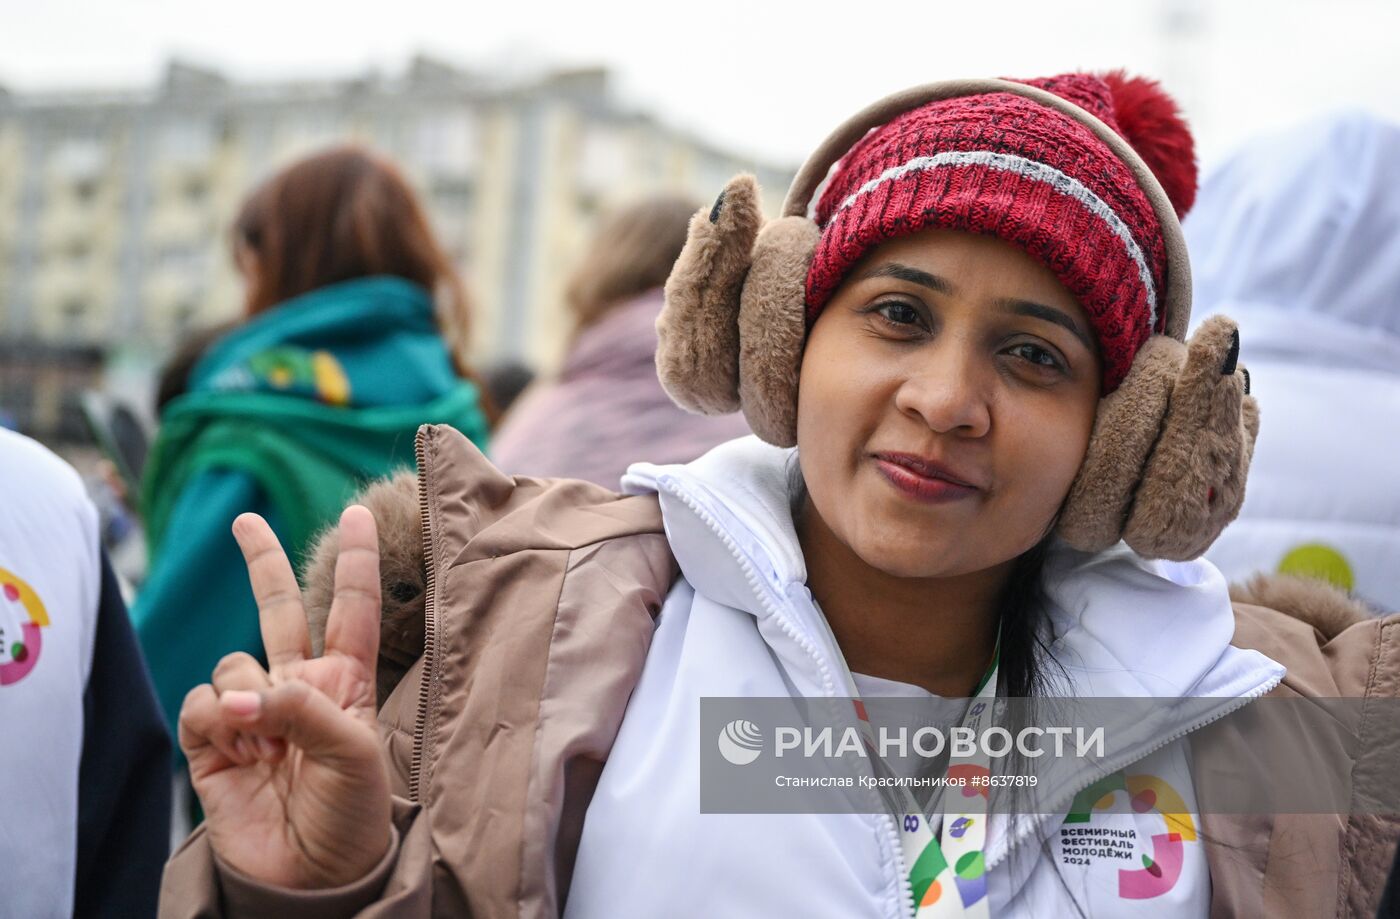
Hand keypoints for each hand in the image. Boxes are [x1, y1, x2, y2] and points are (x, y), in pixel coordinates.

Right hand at [178, 505, 391, 888]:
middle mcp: (300, 685)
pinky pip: (203, 700)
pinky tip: (238, 748)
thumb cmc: (353, 813)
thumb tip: (241, 694)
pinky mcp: (213, 739)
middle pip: (278, 609)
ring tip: (268, 741)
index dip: (356, 561)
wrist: (313, 875)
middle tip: (245, 522)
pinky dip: (217, 718)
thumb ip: (304, 707)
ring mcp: (256, 709)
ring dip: (248, 693)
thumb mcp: (354, 753)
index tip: (360, 513)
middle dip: (262, 563)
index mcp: (347, 680)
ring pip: (235, 661)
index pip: (352, 608)